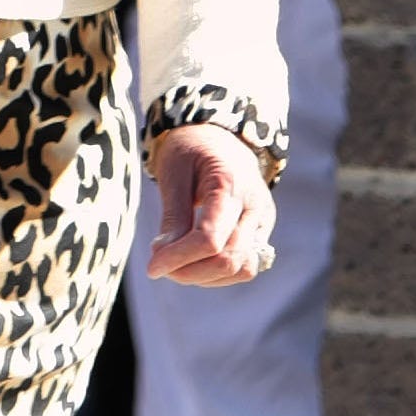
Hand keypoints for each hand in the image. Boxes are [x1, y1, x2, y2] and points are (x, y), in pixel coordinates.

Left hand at [148, 121, 274, 285]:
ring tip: (175, 266)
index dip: (179, 258)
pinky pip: (247, 265)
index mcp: (230, 184)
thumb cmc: (190, 150)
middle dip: (190, 271)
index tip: (152, 267)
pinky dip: (220, 273)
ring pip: (242, 268)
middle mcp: (255, 206)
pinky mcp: (262, 232)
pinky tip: (194, 264)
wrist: (220, 138)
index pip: (210, 238)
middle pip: (228, 258)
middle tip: (158, 267)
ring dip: (206, 277)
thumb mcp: (173, 172)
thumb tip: (162, 256)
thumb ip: (173, 215)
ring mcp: (264, 221)